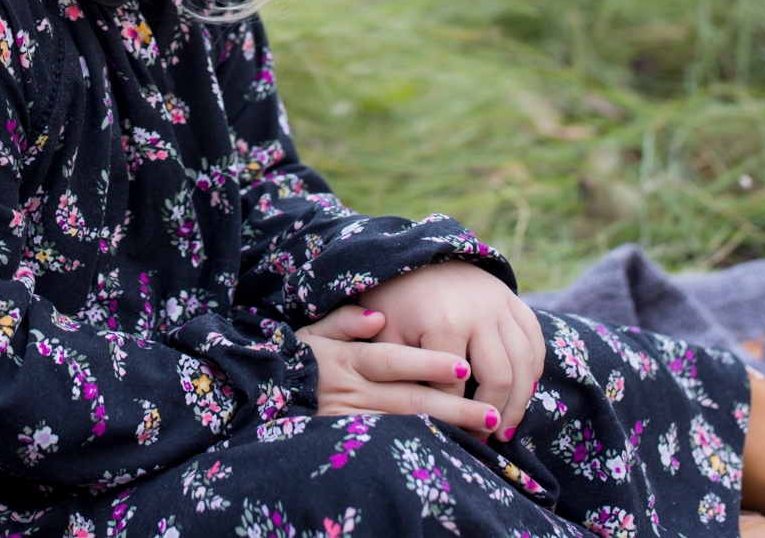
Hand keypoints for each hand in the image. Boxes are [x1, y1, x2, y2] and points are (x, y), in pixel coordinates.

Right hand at [297, 304, 504, 435]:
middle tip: (493, 412)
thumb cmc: (302, 357)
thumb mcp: (316, 331)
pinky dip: (426, 444)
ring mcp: (352, 422)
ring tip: (483, 431)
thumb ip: (345, 321)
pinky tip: (454, 447)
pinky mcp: (352, 441)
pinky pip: (395, 444)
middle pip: (409, 399)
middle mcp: (351, 392)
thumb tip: (377, 316)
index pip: (391, 360)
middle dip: (454, 407)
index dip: (427, 363)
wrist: (271, 394)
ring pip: (407, 426)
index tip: (464, 365)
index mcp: (346, 359)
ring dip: (447, 430)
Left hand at [357, 261, 545, 439]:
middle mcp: (478, 312)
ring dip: (519, 401)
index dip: (454, 418)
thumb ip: (403, 377)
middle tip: (486, 441)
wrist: (412, 255)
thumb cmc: (392, 303)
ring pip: (525, 363)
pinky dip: (532, 371)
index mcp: (443, 322)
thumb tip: (424, 420)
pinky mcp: (512, 298)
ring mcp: (500, 303)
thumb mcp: (386, 338)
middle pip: (500, 378)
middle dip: (493, 415)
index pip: (455, 388)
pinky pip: (535, 341)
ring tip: (505, 428)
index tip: (452, 437)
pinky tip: (521, 393)